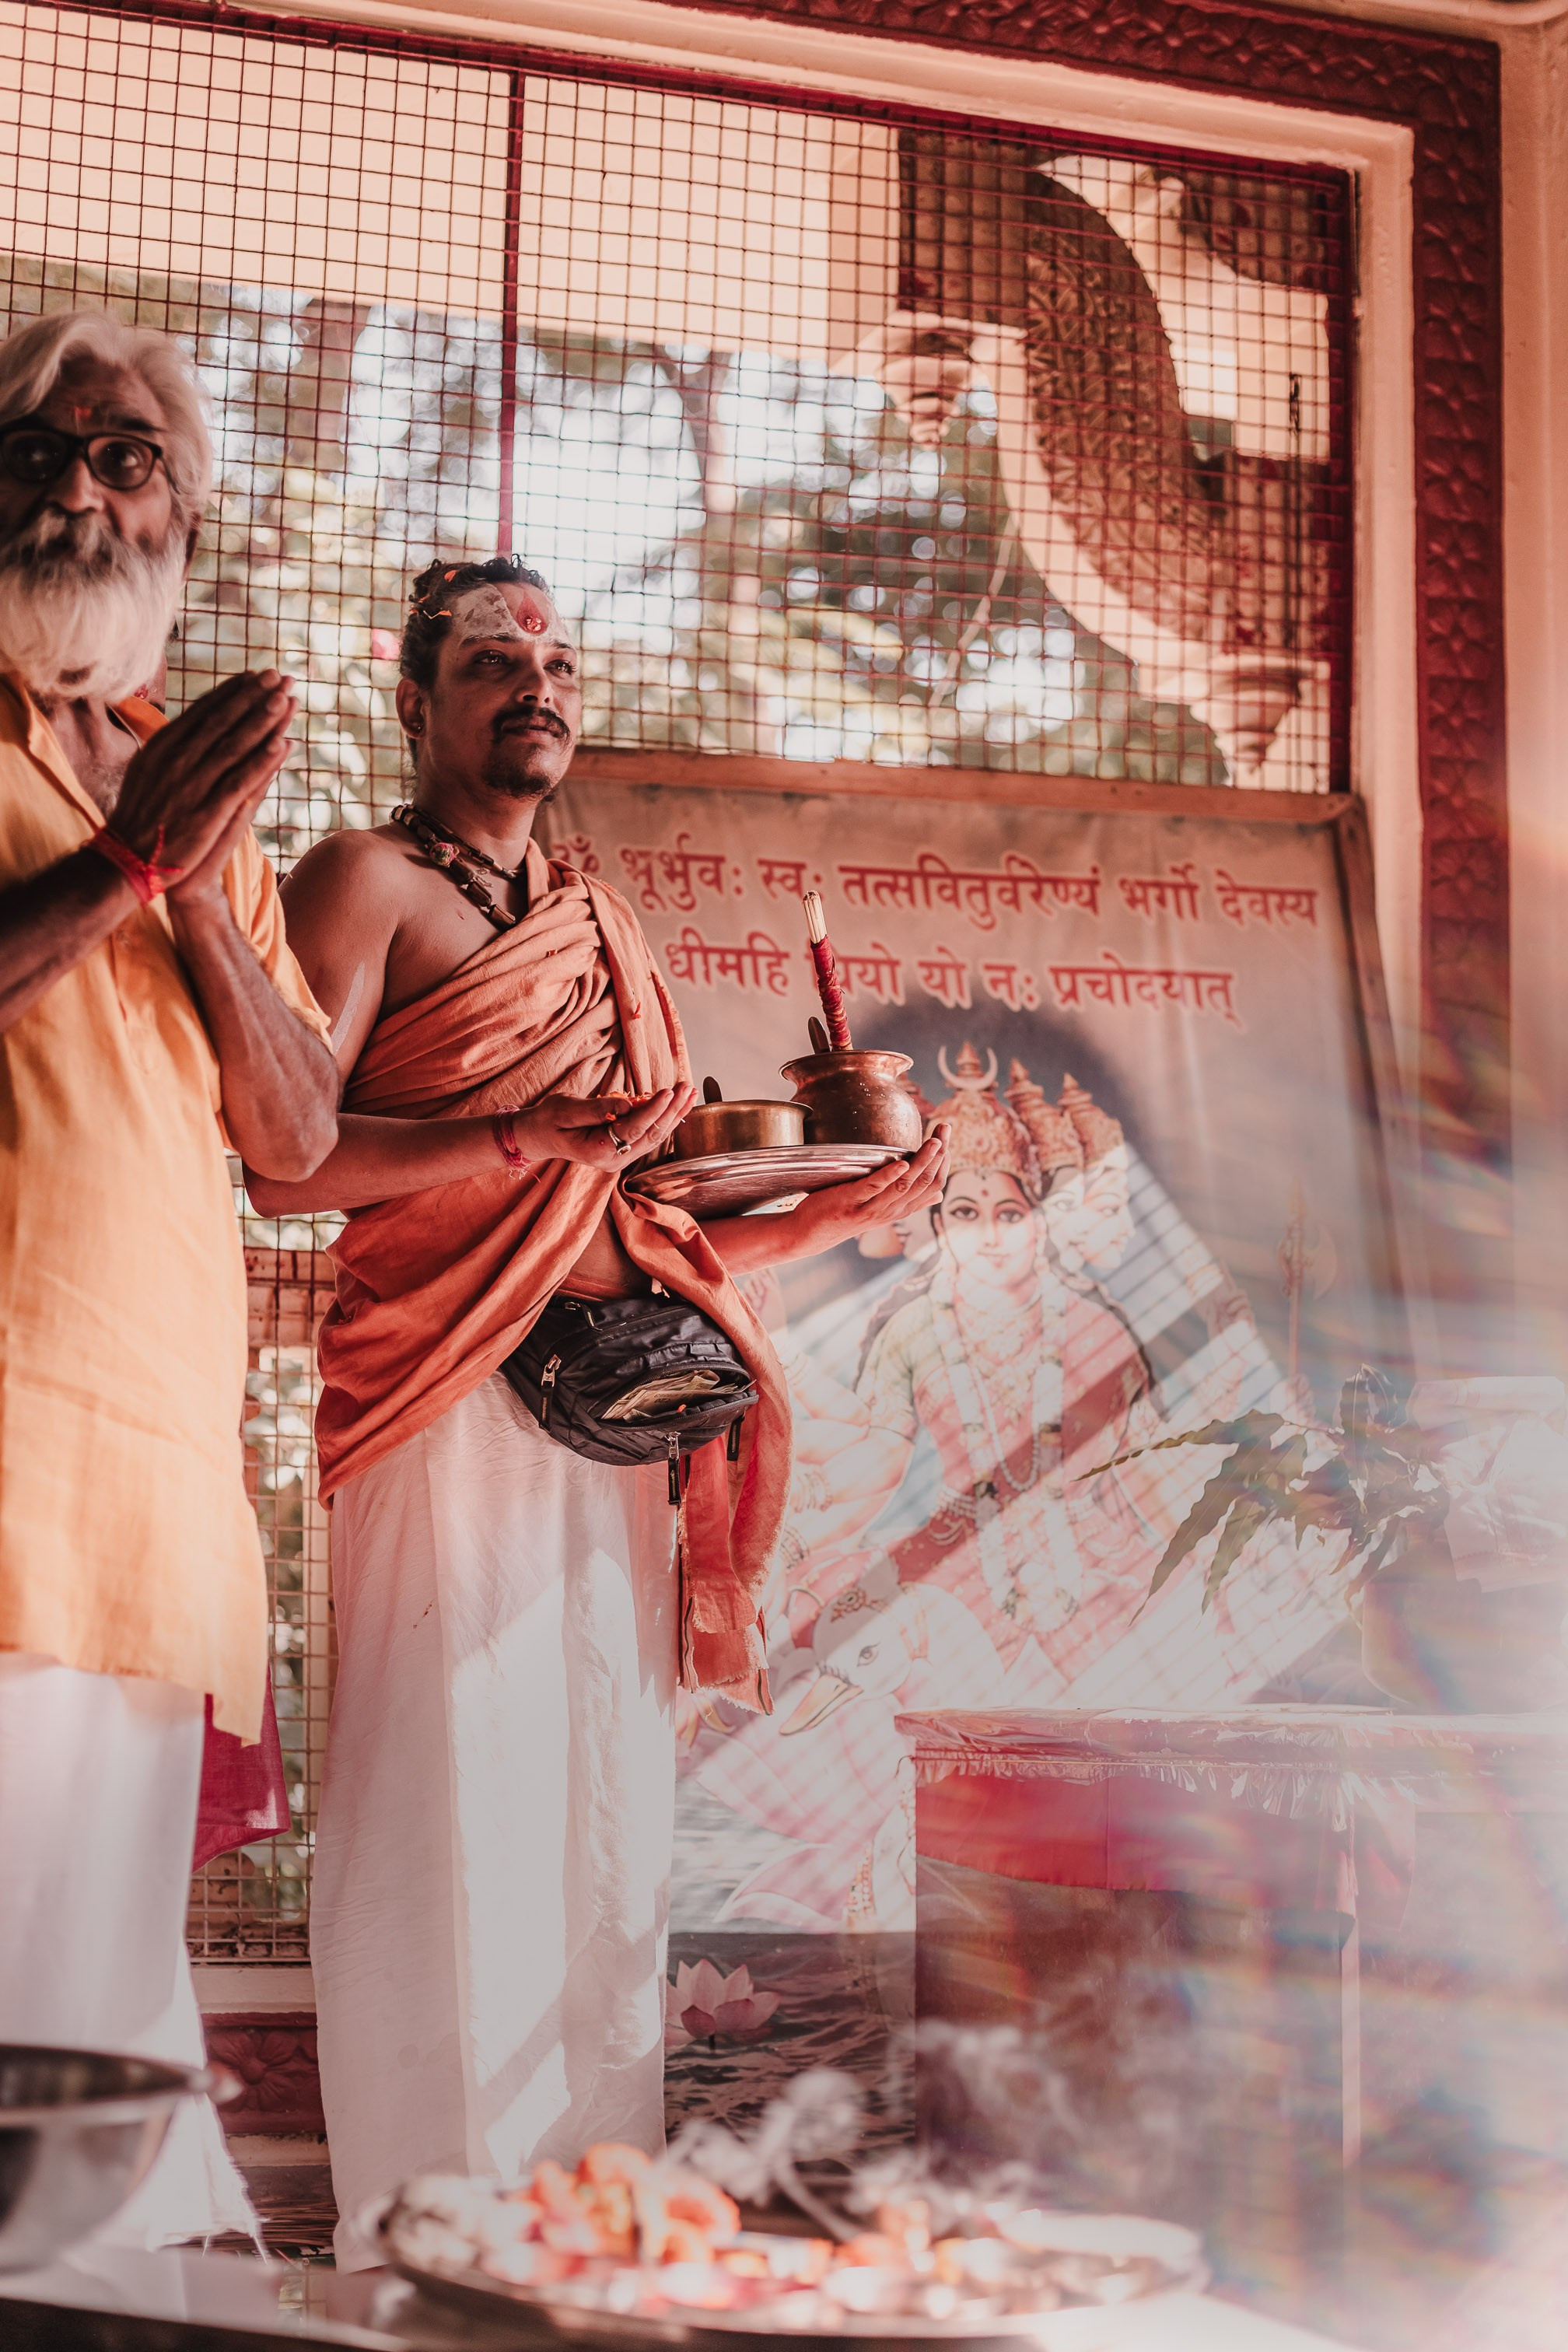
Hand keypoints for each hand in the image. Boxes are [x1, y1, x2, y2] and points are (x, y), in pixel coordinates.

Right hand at [110, 671, 296, 903]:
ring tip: (287, 697)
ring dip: (264, 719)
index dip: (233, 691)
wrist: (129, 860)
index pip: (204, 711)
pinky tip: (284, 744)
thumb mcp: (146, 770)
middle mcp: (177, 759)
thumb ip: (169, 746)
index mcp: (163, 746)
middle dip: (254, 695)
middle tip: (281, 676)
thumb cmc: (141, 815)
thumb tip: (190, 724)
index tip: (256, 675)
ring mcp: (192, 784)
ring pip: (235, 744)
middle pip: (223, 720)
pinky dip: (262, 760)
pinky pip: (240, 780)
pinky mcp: (207, 811)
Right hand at [509, 1082, 696, 1168]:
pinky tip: (678, 1104)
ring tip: (689, 1092)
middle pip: (651, 1134)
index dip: (653, 1110)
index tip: (668, 1092)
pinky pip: (649, 1134)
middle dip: (672, 1110)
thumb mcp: (565, 1109)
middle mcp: (614, 1159)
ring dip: (674, 1114)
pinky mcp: (624, 1150)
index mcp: (598, 1150)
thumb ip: (596, 1109)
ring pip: (654, 1136)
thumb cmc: (549, 1120)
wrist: (540, 1136)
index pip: (633, 1129)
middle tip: (687, 1087)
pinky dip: (664, 1118)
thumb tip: (626, 1104)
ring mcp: (621, 1157)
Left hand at [784, 1126, 949, 1253]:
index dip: (943, 1162)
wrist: (811, 1233)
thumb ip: (908, 1200)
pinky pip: (874, 1188)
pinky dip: (890, 1175)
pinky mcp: (852, 1203)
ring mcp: (872, 1208)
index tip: (947, 1138)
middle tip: (945, 1128)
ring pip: (905, 1184)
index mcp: (901, 1209)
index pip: (933, 1185)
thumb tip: (939, 1194)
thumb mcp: (881, 1209)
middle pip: (923, 1182)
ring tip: (934, 1141)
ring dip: (921, 1161)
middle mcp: (891, 1211)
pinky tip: (902, 1162)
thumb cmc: (846, 1214)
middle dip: (938, 1154)